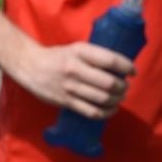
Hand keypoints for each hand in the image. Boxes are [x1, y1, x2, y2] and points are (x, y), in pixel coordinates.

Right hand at [12, 40, 134, 118]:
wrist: (29, 66)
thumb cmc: (56, 57)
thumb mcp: (74, 49)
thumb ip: (94, 57)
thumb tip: (120, 69)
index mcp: (79, 52)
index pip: (111, 60)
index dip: (127, 67)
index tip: (133, 72)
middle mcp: (74, 69)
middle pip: (109, 83)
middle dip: (122, 87)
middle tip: (124, 87)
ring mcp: (69, 87)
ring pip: (103, 98)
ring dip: (117, 100)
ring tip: (119, 98)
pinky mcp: (65, 101)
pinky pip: (91, 111)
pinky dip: (106, 113)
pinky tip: (111, 110)